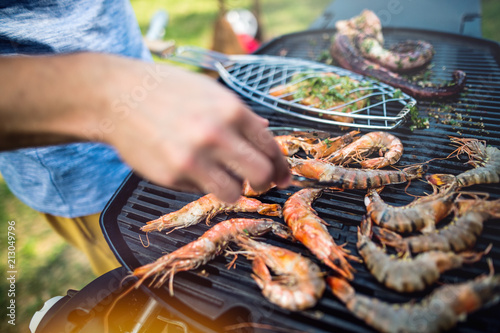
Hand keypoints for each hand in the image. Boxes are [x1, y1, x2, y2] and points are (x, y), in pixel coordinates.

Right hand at [90, 54, 290, 201]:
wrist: (118, 95)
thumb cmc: (167, 91)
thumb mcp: (211, 92)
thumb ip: (241, 116)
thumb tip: (267, 132)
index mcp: (232, 111)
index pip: (270, 147)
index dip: (280, 166)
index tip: (282, 176)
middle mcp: (217, 135)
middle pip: (261, 175)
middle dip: (263, 181)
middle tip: (255, 180)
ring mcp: (194, 158)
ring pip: (234, 192)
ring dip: (232, 187)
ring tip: (219, 175)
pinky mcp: (172, 175)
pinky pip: (201, 190)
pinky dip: (201, 184)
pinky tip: (190, 167)